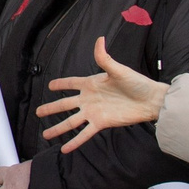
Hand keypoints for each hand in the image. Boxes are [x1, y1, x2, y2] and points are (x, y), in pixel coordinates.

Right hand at [38, 37, 167, 151]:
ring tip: (45, 135)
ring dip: (58, 128)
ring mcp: (93, 112)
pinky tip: (64, 149)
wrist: (150, 101)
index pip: (71, 83)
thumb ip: (104, 58)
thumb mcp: (118, 69)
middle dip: (51, 108)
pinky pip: (84, 133)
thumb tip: (99, 39)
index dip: (60, 84)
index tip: (49, 86)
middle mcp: (89, 99)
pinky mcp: (100, 123)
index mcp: (92, 83)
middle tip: (38, 112)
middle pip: (65, 104)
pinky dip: (74, 141)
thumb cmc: (137, 83)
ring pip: (71, 121)